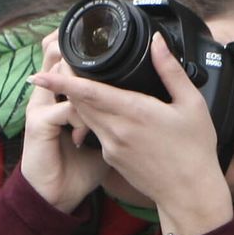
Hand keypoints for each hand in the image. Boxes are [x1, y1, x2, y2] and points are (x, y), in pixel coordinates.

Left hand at [29, 40, 233, 234]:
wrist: (188, 193)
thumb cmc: (194, 148)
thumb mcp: (191, 103)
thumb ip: (170, 70)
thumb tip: (156, 42)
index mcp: (134, 112)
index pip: (89, 93)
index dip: (62, 81)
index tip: (39, 74)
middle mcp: (116, 130)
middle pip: (79, 102)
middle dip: (65, 84)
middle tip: (59, 65)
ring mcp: (111, 146)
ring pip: (84, 116)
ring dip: (76, 100)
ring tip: (72, 81)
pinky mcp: (111, 158)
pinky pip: (95, 131)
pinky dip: (90, 117)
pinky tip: (99, 108)